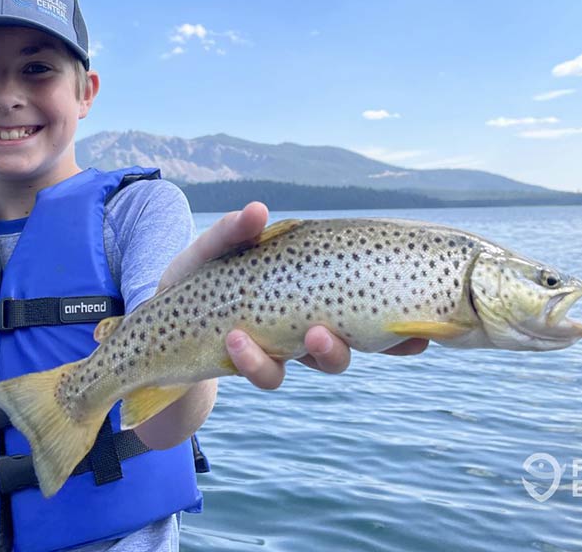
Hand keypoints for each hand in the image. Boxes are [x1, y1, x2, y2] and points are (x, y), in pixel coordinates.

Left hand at [167, 202, 425, 389]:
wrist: (159, 331)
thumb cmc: (197, 280)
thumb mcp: (211, 250)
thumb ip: (233, 232)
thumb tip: (260, 209)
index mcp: (314, 290)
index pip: (366, 304)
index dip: (399, 324)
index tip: (423, 334)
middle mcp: (309, 322)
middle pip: (358, 338)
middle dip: (372, 341)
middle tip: (361, 326)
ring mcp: (285, 348)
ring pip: (322, 361)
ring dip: (323, 352)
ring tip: (311, 336)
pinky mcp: (254, 367)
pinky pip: (268, 372)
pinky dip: (256, 359)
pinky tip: (238, 341)